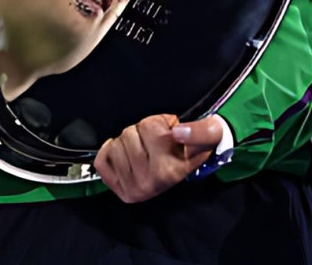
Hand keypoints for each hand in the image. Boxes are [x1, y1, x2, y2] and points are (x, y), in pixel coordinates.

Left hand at [94, 114, 224, 202]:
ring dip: (128, 141)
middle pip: (130, 132)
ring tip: (145, 148)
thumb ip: (202, 130)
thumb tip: (178, 133)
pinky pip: (102, 160)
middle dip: (142, 130)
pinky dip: (109, 151)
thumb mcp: (209, 135)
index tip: (173, 132)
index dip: (162, 123)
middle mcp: (155, 181)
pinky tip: (125, 154)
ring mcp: (136, 187)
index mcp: (175, 169)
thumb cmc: (190, 149)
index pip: (152, 128)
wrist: (181, 170)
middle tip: (156, 141)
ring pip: (117, 143)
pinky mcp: (119, 188)